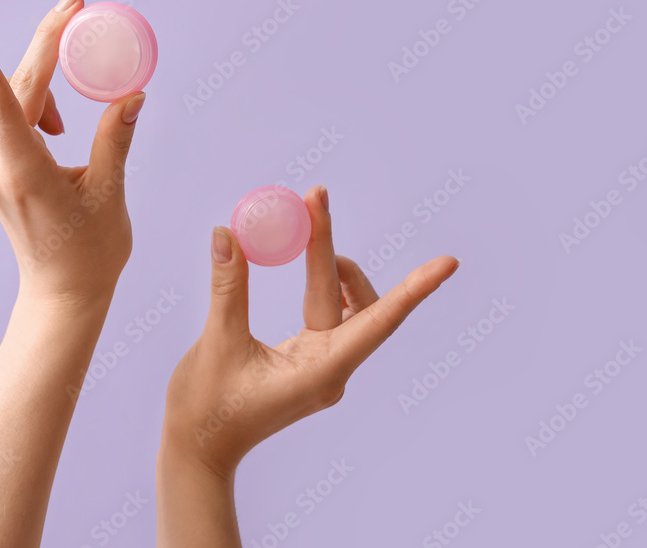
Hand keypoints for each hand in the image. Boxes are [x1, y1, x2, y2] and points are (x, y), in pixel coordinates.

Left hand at [0, 0, 145, 302]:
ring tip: (77, 67)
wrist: (62, 294)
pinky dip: (32, 102)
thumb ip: (116, 138)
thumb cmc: (90, 253)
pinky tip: (60, 121)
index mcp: (25, 173)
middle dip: (43, 43)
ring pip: (4, 101)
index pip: (2, 106)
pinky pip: (4, 119)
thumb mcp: (110, 194)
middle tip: (74, 4)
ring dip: (39, 74)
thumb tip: (132, 93)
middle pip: (11, 89)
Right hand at [160, 185, 459, 477]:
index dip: (414, 290)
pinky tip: (307, 263)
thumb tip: (228, 233)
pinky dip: (319, 286)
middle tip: (315, 196)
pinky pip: (327, 317)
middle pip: (351, 301)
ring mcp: (322, 368)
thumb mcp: (217, 343)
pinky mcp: (308, 364)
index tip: (448, 263)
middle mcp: (331, 370)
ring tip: (304, 227)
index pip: (376, 322)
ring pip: (344, 307)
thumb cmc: (206, 408)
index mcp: (320, 371)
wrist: (198, 450)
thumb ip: (228, 287)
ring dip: (327, 267)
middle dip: (332, 248)